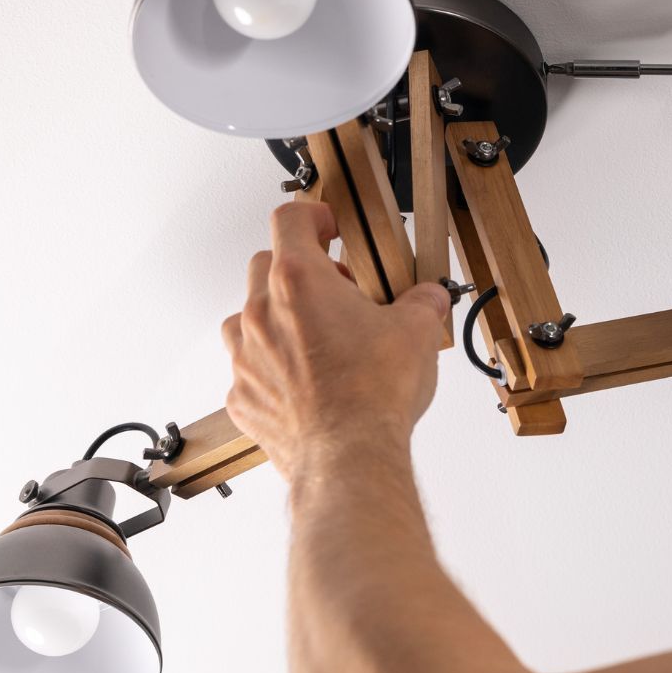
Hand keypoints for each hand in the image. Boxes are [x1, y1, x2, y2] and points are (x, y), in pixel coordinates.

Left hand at [223, 202, 451, 478]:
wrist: (348, 457)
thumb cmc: (372, 396)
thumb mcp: (417, 333)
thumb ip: (423, 303)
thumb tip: (429, 299)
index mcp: (300, 281)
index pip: (290, 219)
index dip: (312, 215)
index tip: (326, 225)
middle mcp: (262, 313)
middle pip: (265, 265)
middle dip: (298, 270)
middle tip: (334, 290)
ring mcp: (246, 357)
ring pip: (248, 318)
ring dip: (276, 318)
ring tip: (315, 337)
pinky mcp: (243, 397)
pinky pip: (249, 369)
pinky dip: (270, 368)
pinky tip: (303, 382)